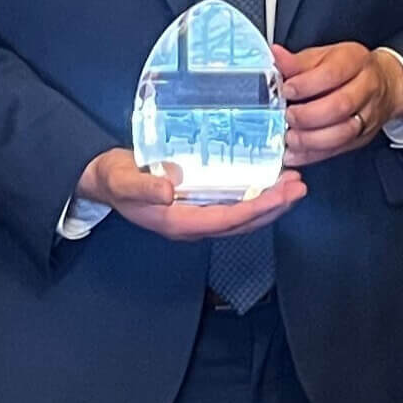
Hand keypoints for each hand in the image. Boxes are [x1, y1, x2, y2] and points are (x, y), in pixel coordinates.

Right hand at [74, 148, 305, 240]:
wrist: (103, 182)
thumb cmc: (112, 178)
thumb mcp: (122, 180)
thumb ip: (143, 187)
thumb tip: (169, 191)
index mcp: (177, 222)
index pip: (225, 220)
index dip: (254, 209)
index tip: (279, 195)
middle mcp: (192, 224)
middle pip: (241, 222)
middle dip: (273, 208)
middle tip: (299, 188)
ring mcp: (196, 217)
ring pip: (242, 217)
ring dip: (270, 204)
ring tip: (294, 187)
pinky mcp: (199, 206)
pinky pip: (234, 207)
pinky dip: (256, 197)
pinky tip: (269, 184)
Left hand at [275, 43, 402, 164]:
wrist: (386, 84)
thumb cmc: (349, 68)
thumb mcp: (324, 56)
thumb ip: (298, 61)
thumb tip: (276, 57)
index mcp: (355, 61)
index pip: (332, 74)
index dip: (307, 84)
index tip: (286, 90)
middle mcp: (366, 88)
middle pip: (340, 106)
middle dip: (308, 115)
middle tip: (288, 116)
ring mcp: (367, 116)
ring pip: (343, 133)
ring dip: (312, 139)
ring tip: (290, 138)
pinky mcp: (362, 137)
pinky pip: (338, 150)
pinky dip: (313, 155)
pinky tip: (295, 154)